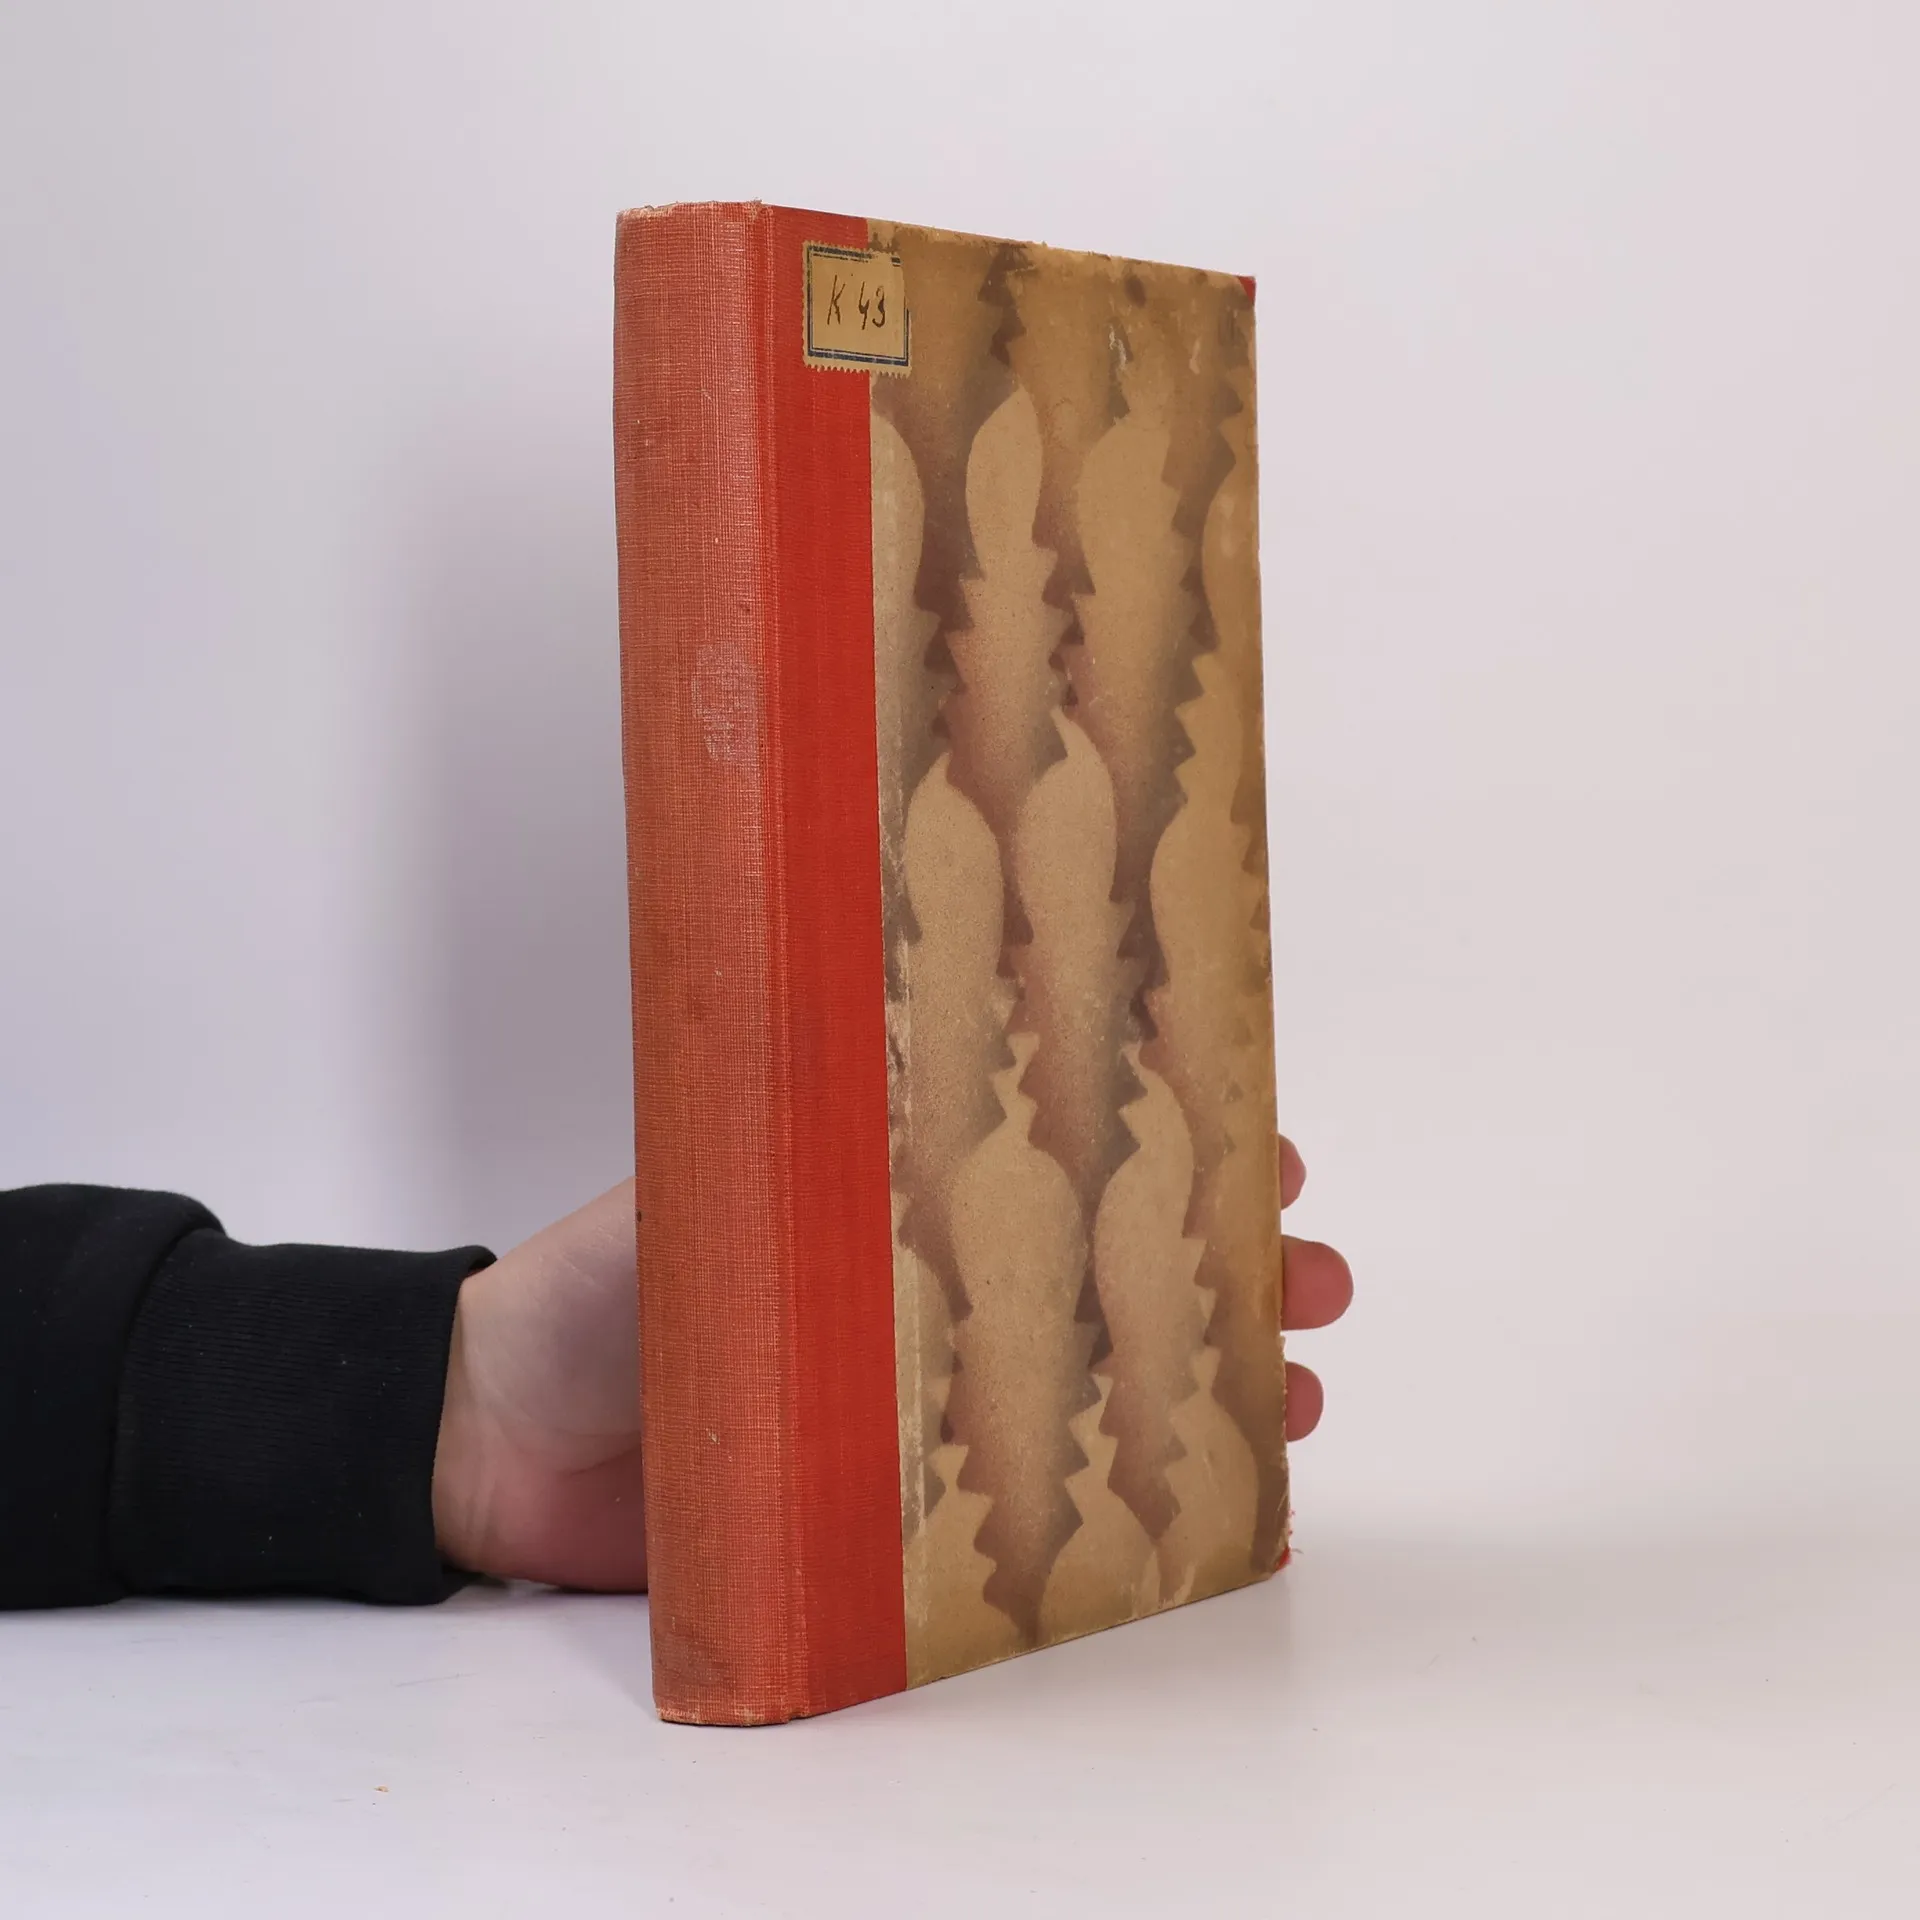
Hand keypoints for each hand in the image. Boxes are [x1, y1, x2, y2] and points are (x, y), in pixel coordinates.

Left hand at [432, 1137, 1351, 1586]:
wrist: (490, 1443)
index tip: (1264, 1142)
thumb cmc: (586, 1295)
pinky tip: (1198, 1509)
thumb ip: (786, 1146)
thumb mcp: (693, 1187)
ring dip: (1204, 1383)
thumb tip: (910, 1093)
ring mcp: (918, 1403)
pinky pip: (1023, 1507)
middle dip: (1224, 1266)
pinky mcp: (891, 1509)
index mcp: (890, 1195)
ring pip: (1091, 1384)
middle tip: (1315, 1271)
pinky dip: (1114, 1506)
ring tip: (1300, 1392)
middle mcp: (926, 1292)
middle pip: (1102, 1269)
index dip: (1163, 1146)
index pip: (1054, 1156)